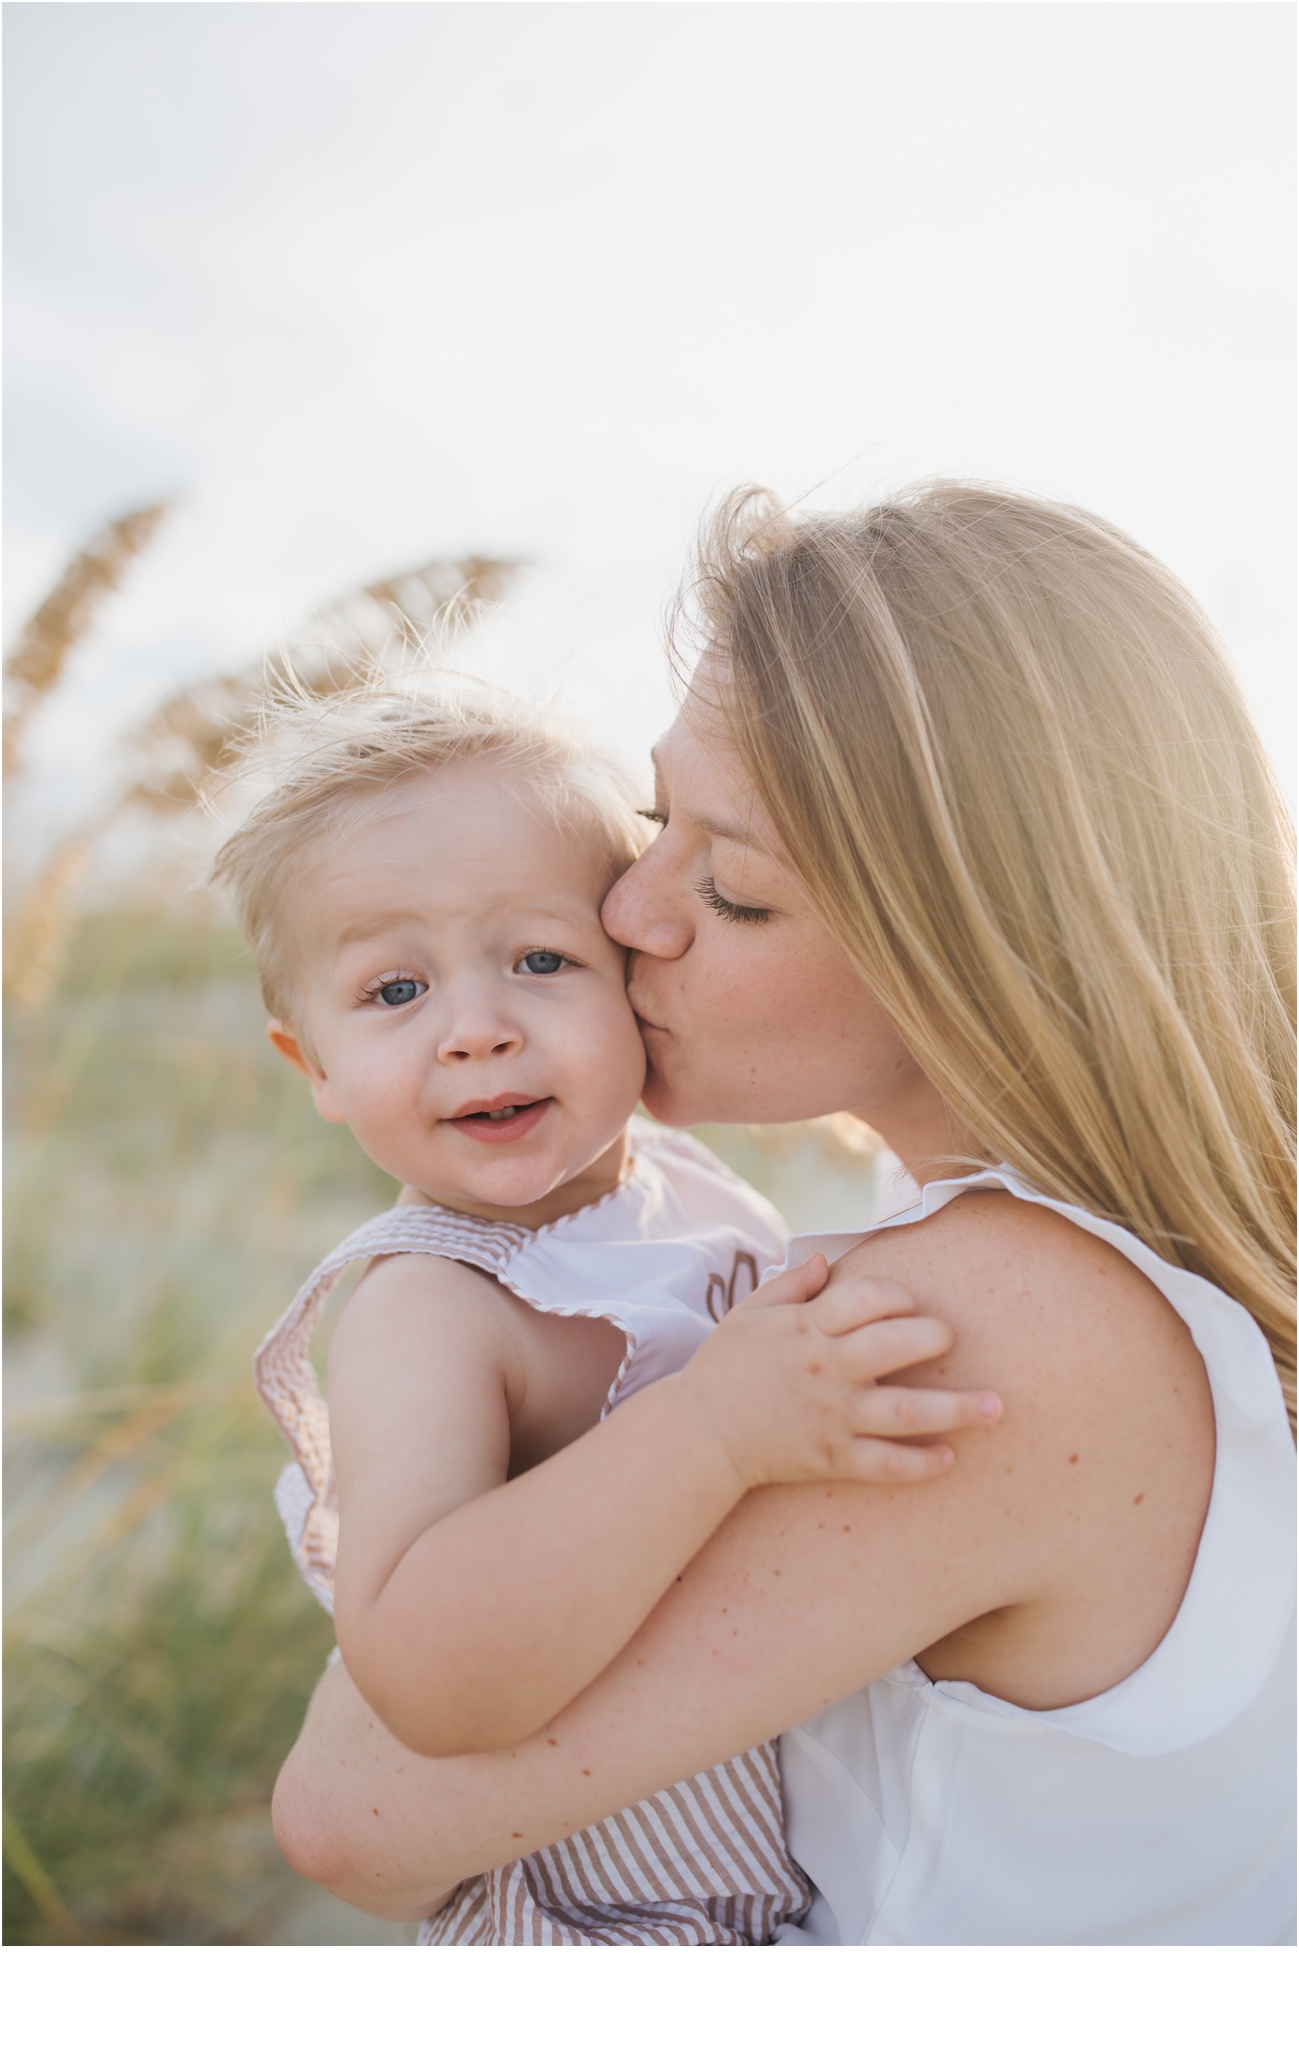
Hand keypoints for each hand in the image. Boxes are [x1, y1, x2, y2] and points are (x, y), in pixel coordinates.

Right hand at [677, 1254, 999, 1489]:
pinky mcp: (832, 1459)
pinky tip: (949, 1457)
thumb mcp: (748, 1314)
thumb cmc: (725, 1368)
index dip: (897, 1295)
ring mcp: (833, 1417)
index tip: (910, 1304)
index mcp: (807, 1328)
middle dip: (935, 1338)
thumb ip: (789, 1285)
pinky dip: (918, 1463)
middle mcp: (826, 1369)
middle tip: (953, 1339)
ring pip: (904, 1411)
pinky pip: (884, 1464)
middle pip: (895, 1346)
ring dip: (955, 1409)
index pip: (866, 1298)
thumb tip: (824, 1260)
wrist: (698, 1435)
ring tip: (996, 1406)